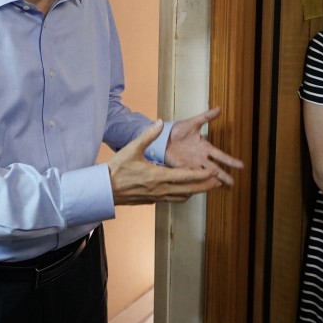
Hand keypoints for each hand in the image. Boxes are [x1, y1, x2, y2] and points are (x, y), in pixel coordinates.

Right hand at [108, 120, 223, 203]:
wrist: (103, 190)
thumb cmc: (117, 169)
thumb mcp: (132, 149)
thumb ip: (148, 135)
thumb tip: (159, 122)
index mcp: (158, 176)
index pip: (185, 177)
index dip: (201, 176)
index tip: (214, 173)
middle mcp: (160, 189)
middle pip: (188, 190)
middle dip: (205, 186)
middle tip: (219, 182)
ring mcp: (156, 197)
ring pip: (182, 197)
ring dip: (196, 192)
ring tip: (206, 188)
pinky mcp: (152, 200)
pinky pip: (172, 199)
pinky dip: (183, 195)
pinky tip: (185, 192)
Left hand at [164, 107, 243, 185]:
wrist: (163, 137)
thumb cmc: (179, 130)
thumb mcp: (194, 122)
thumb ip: (206, 117)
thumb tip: (219, 108)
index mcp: (205, 147)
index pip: (221, 156)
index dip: (230, 161)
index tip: (241, 166)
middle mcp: (201, 157)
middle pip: (215, 168)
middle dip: (224, 175)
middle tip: (233, 183)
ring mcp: (192, 164)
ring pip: (205, 174)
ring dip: (212, 180)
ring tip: (221, 186)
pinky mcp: (182, 168)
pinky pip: (192, 176)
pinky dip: (198, 181)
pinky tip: (203, 187)